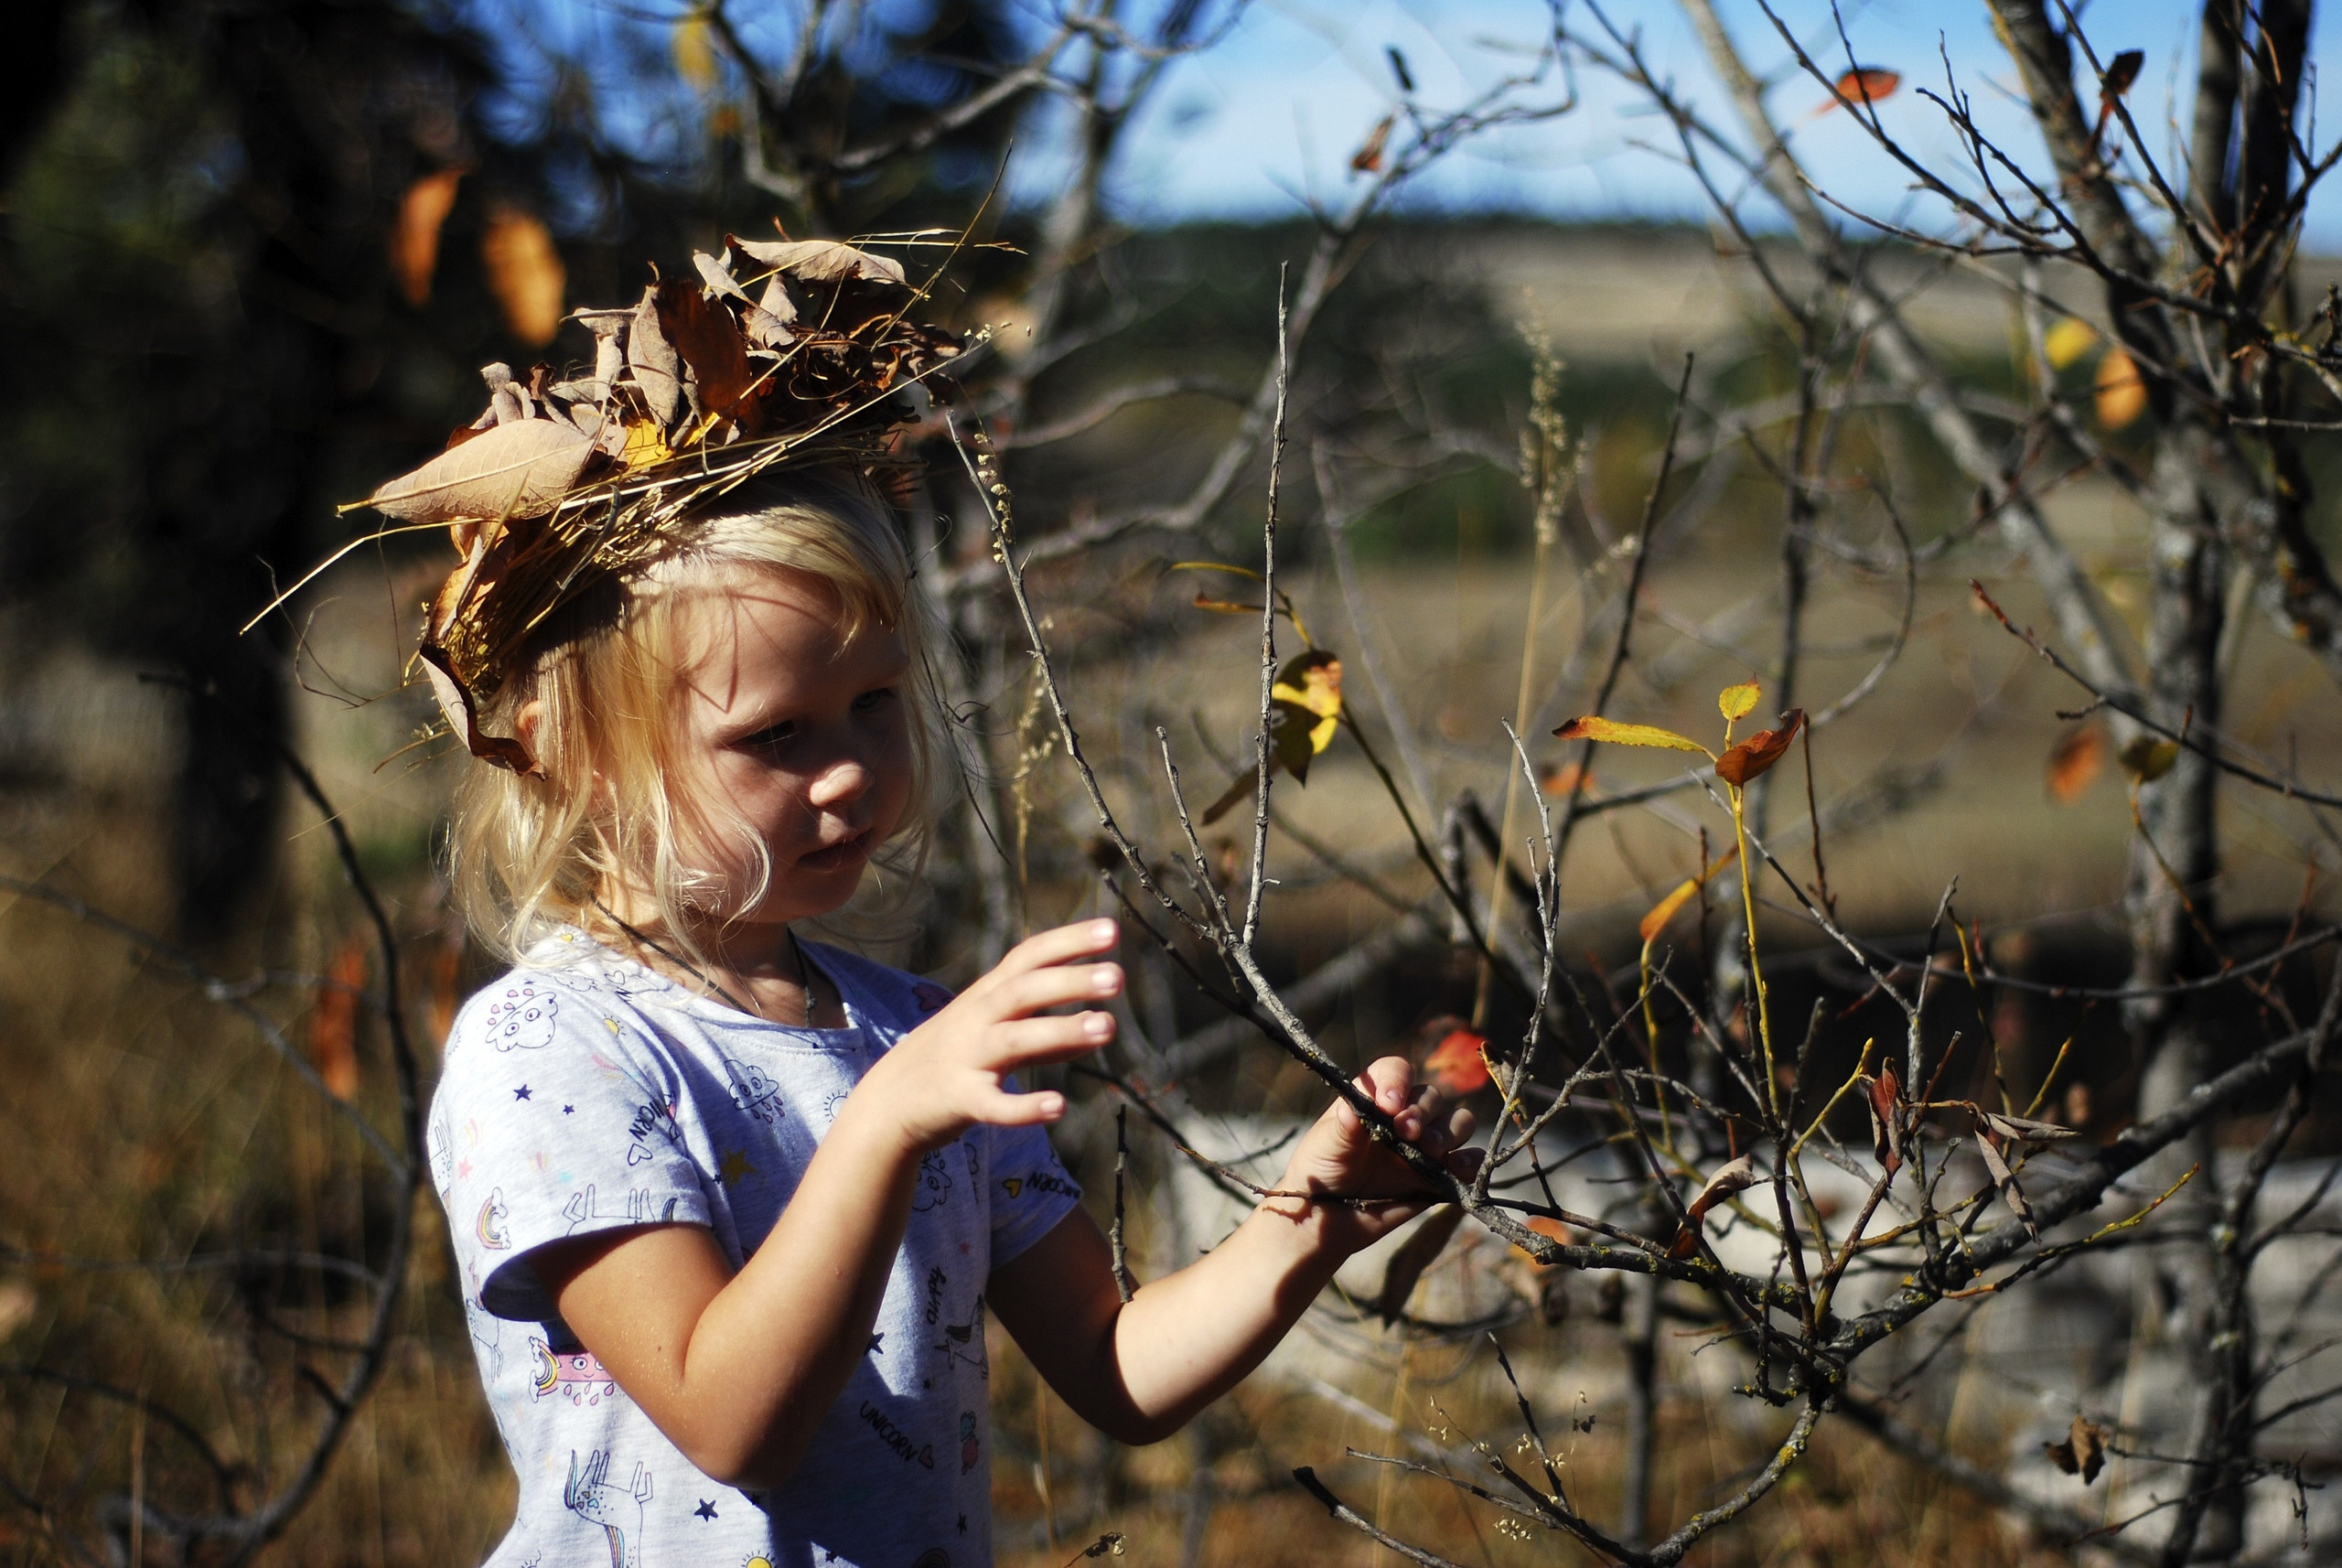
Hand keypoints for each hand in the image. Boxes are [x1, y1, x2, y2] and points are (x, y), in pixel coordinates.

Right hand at [851, 919, 1120, 1154]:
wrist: (887, 1102)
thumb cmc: (955, 1059)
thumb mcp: (997, 1034)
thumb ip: (1049, 1032)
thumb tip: (1100, 1022)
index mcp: (988, 994)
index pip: (1029, 956)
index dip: (1068, 941)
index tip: (1112, 930)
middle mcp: (977, 1018)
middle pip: (1023, 991)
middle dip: (1069, 981)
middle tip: (1118, 977)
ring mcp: (966, 1058)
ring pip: (1013, 1040)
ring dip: (1060, 1031)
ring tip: (1107, 1027)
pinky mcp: (960, 1099)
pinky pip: (993, 1104)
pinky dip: (1023, 1106)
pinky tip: (1058, 1106)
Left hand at [1264, 1056, 1479, 1258]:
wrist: (1325, 1219)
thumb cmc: (1319, 1172)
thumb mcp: (1324, 1146)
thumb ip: (1342, 1127)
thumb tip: (1352, 1108)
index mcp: (1375, 1100)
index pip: (1395, 1072)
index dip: (1397, 1082)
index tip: (1389, 1104)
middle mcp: (1403, 1118)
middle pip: (1431, 1096)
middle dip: (1422, 1111)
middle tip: (1407, 1132)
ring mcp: (1424, 1148)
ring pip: (1457, 1123)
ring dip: (1449, 1132)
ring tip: (1429, 1149)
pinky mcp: (1439, 1178)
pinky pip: (1469, 1163)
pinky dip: (1471, 1161)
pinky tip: (1456, 1168)